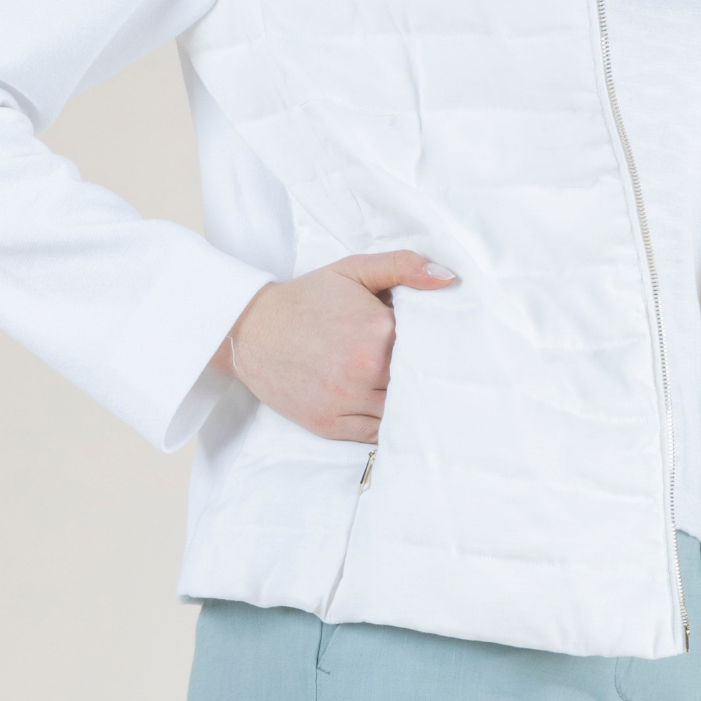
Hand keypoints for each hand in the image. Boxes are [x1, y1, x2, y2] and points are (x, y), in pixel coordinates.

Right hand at [212, 250, 457, 442]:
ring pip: (400, 411)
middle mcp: (366, 371)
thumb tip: (450, 278)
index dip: (433, 344)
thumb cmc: (306, 299)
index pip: (429, 345)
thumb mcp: (354, 269)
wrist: (250, 330)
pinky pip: (375, 434)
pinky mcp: (329, 425)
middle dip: (422, 374)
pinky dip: (385, 423)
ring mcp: (347, 401)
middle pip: (417, 381)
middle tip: (428, 369)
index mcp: (379, 331)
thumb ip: (403, 266)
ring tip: (410, 390)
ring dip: (407, 402)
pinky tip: (388, 409)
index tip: (435, 342)